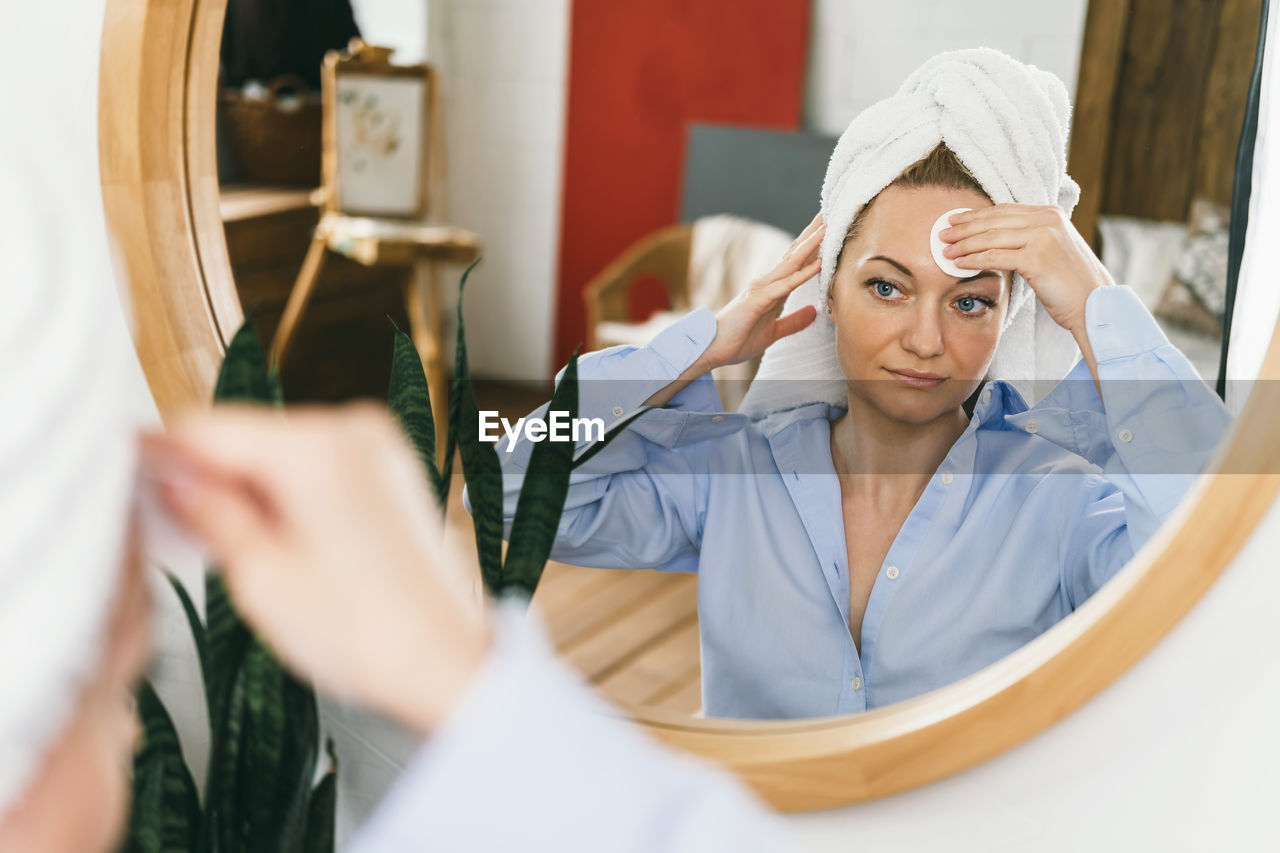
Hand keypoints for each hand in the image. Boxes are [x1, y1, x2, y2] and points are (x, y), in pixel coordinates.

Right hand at [138, 402, 490, 735]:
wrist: (448, 663)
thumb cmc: (367, 632)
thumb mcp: (259, 578)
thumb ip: (209, 514)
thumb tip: (176, 481)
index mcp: (316, 446)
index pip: (207, 426)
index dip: (161, 452)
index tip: (130, 474)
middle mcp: (354, 429)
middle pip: (249, 434)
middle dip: (211, 476)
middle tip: (182, 529)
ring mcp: (381, 447)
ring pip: (284, 451)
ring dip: (252, 487)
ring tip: (245, 551)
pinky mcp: (395, 470)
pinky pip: (322, 466)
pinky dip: (293, 493)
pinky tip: (287, 543)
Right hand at [695, 212, 824, 371]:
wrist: (711, 349)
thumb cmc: (737, 340)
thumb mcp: (773, 332)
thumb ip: (793, 321)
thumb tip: (813, 312)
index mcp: (771, 288)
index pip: (795, 262)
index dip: (812, 246)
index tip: (828, 229)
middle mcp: (766, 282)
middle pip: (794, 253)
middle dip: (813, 234)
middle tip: (831, 212)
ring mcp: (762, 288)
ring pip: (792, 262)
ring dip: (811, 244)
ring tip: (828, 227)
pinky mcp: (758, 300)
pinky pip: (786, 285)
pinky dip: (803, 273)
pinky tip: (819, 263)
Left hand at [939, 204, 1113, 334]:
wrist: (1093, 303)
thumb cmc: (1070, 282)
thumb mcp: (1051, 250)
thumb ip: (1029, 238)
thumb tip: (995, 238)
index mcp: (1050, 213)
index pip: (1004, 211)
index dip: (977, 215)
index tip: (956, 221)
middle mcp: (1047, 220)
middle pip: (994, 221)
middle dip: (964, 228)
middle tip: (942, 235)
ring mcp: (1043, 237)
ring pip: (992, 237)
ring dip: (964, 244)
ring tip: (945, 251)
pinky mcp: (1037, 258)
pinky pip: (996, 256)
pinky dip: (974, 259)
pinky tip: (959, 264)